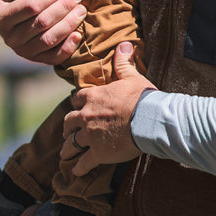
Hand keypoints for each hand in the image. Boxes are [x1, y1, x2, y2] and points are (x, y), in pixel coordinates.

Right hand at [0, 0, 85, 63]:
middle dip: (63, 7)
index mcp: (2, 17)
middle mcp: (10, 38)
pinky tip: (79, 34)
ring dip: (68, 24)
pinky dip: (67, 47)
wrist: (14, 22)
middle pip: (42, 22)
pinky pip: (53, 57)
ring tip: (82, 9)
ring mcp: (24, 51)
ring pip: (49, 39)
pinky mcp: (37, 60)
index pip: (30, 7)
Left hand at [61, 43, 154, 174]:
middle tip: (68, 131)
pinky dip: (79, 167)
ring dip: (68, 148)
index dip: (77, 103)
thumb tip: (124, 44)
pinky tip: (77, 170)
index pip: (76, 99)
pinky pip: (83, 163)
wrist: (149, 119)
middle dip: (68, 127)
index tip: (78, 107)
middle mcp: (86, 116)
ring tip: (66, 153)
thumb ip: (123, 63)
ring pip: (71, 143)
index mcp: (93, 96)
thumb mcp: (132, 77)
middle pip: (69, 121)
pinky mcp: (98, 153)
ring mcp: (90, 135)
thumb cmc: (142, 97)